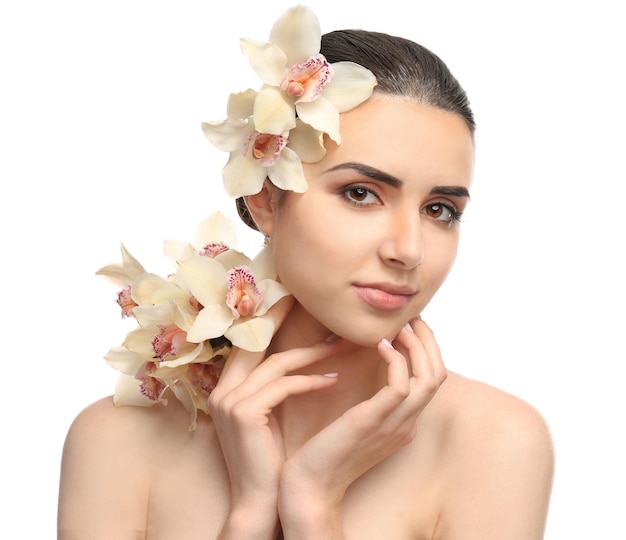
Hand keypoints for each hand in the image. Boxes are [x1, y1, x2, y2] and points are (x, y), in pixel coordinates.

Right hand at [207, 296, 341, 536]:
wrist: (259, 503)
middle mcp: (222, 390)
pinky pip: (284, 386)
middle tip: (309, 300)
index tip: (292, 301)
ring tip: (340, 346)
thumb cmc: (269, 460)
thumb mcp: (267, 418)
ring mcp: (229, 401)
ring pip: (275, 363)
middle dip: (280, 317)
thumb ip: (273, 388)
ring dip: (311, 354)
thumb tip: (298, 362)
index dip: (268, 321)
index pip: (248, 346)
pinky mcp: (244, 413)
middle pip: (255, 342)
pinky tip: (333, 380)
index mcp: (226, 389)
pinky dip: (310, 381)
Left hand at [278, 318, 446, 533]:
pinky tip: (378, 345)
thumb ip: (371, 400)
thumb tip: (371, 366)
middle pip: (438, 375)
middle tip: (410, 318)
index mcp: (403, 423)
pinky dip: (396, 359)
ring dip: (417, 345)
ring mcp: (395, 424)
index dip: (425, 349)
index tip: (408, 326)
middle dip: (428, 341)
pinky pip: (402, 384)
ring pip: (429, 377)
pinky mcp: (375, 421)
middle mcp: (407, 424)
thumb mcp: (357, 422)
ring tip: (399, 327)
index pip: (431, 380)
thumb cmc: (325, 451)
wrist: (309, 486)